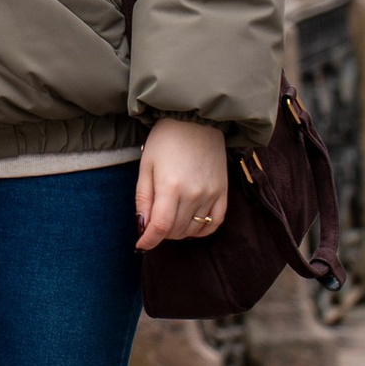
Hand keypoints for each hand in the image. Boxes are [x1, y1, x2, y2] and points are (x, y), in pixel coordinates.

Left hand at [137, 115, 230, 252]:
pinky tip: (190, 224)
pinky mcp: (223, 192)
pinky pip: (215, 223)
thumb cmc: (165, 140)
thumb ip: (143, 199)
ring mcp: (211, 194)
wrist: (196, 120)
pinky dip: (201, 230)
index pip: (160, 227)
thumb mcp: (146, 166)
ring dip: (178, 232)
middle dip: (160, 234)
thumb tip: (143, 228)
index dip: (148, 241)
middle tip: (153, 224)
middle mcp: (193, 193)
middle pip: (175, 230)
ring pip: (193, 229)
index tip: (141, 245)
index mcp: (170, 187)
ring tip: (169, 220)